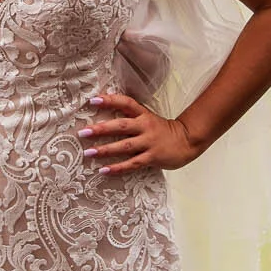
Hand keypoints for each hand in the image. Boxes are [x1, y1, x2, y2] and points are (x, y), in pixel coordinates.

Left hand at [79, 91, 201, 173]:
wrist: (187, 141)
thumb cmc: (162, 131)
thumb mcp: (148, 119)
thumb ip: (131, 117)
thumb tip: (105, 118)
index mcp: (143, 114)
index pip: (126, 103)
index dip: (110, 100)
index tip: (93, 100)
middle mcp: (145, 127)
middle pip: (121, 126)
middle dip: (101, 129)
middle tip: (83, 132)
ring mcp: (149, 143)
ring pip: (125, 146)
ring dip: (105, 150)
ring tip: (89, 152)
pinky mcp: (152, 158)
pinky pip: (132, 164)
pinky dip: (117, 168)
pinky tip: (103, 170)